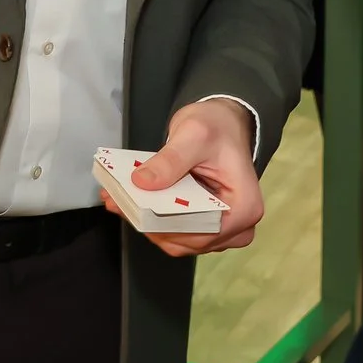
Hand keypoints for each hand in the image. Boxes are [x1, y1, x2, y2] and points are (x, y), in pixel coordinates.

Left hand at [110, 99, 263, 256]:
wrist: (222, 123)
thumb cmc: (217, 127)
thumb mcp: (194, 134)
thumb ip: (171, 160)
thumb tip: (143, 182)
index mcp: (244, 208)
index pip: (202, 231)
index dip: (168, 224)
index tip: (136, 209)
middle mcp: (237, 227)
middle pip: (188, 238)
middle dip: (151, 222)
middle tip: (118, 201)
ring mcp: (220, 230)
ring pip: (178, 239)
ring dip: (146, 222)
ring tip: (118, 199)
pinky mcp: (203, 225)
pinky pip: (175, 232)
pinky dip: (151, 219)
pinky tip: (129, 201)